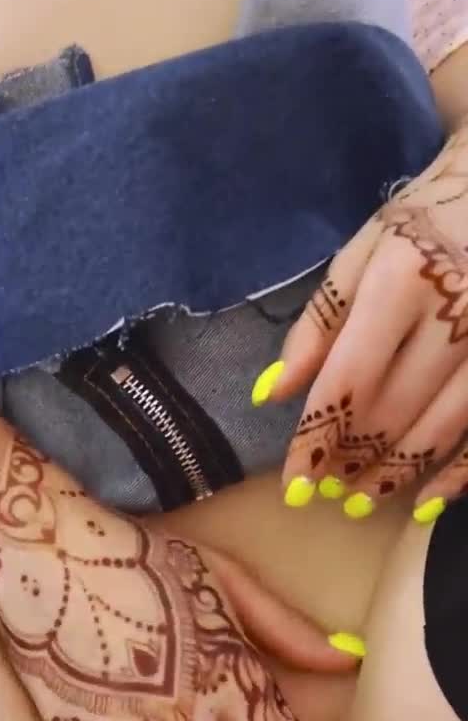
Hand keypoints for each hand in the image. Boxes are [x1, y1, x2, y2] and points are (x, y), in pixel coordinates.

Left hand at [253, 121, 467, 522]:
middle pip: (393, 409)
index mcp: (401, 282)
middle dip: (353, 460)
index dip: (318, 438)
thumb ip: (318, 323)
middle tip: (325, 494)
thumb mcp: (363, 251)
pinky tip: (426, 502)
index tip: (295, 483)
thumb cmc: (425, 218)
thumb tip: (272, 393)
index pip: (348, 379)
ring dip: (397, 473)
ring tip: (362, 500)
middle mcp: (454, 314)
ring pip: (442, 427)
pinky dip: (458, 473)